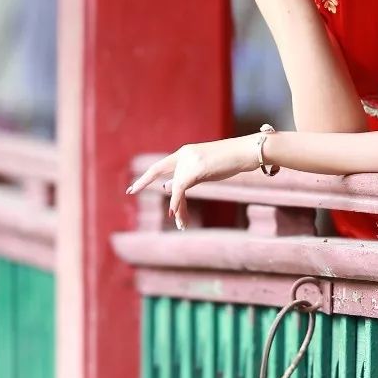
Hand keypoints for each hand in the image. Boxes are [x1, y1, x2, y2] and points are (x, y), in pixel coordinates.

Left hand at [126, 134, 260, 228]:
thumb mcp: (205, 169)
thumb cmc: (229, 161)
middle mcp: (184, 155)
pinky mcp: (196, 169)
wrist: (246, 152)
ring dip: (180, 209)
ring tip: (183, 224)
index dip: (145, 178)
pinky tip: (176, 215)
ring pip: (177, 190)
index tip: (131, 189)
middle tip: (148, 204)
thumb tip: (167, 187)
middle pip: (171, 183)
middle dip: (168, 199)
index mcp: (185, 153)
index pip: (159, 167)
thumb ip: (187, 177)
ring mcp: (189, 161)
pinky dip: (178, 203)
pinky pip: (181, 190)